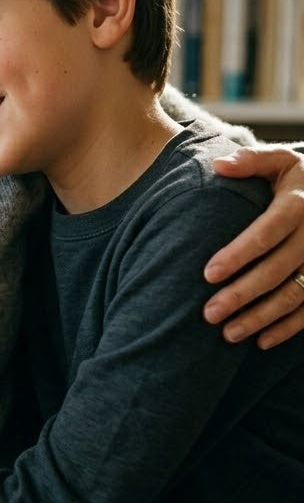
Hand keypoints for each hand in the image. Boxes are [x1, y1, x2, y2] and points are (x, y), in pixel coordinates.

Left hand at [204, 146, 303, 348]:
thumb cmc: (298, 176)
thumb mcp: (280, 161)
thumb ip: (250, 161)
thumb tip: (217, 165)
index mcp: (298, 205)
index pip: (266, 234)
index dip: (238, 255)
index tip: (207, 274)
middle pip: (277, 271)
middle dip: (243, 294)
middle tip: (209, 313)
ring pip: (294, 294)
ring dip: (262, 317)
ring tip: (228, 334)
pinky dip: (289, 327)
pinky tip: (262, 341)